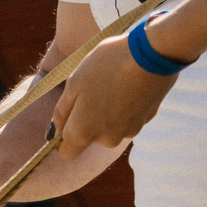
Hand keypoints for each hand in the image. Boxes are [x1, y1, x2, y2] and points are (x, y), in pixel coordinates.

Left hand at [53, 37, 176, 160]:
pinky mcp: (146, 120)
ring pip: (110, 127)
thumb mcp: (74, 83)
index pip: (67, 152)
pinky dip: (126, 106)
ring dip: (108, 112)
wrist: (152, 54)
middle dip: (88, 119)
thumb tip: (53, 131)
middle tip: (93, 89)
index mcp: (84, 132)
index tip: (68, 116)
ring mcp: (129, 131)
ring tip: (113, 83)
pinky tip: (129, 84)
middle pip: (90, 137)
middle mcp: (107, 140)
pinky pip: (128, 117)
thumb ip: (61, 111)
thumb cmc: (107, 66)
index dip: (63, 137)